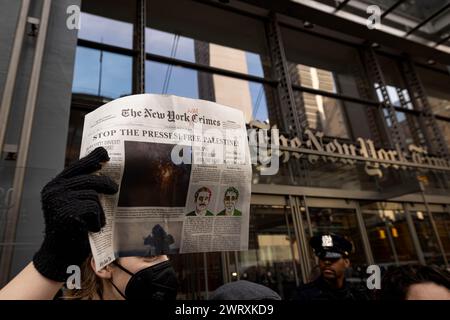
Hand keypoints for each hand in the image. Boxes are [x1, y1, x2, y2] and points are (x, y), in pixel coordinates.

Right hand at [33, 147, 117, 281]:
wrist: (59, 254)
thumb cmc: (72, 229)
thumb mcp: (75, 204)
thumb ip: (83, 188)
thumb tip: (103, 169)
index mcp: (55, 185)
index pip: (76, 166)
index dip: (92, 159)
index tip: (105, 154)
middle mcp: (53, 190)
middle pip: (89, 178)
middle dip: (105, 183)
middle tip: (115, 189)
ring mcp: (58, 200)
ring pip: (93, 194)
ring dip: (100, 209)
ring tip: (95, 221)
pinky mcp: (66, 212)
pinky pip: (93, 208)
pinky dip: (97, 219)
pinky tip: (91, 228)